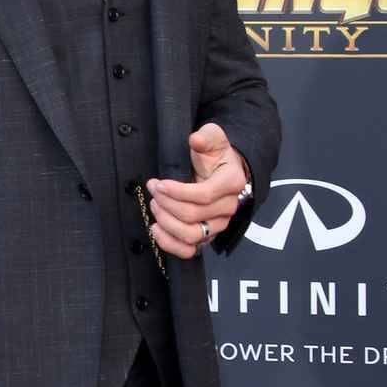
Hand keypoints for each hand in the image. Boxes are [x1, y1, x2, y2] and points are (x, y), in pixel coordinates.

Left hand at [145, 124, 248, 258]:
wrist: (220, 170)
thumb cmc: (215, 155)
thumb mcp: (213, 137)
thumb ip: (206, 136)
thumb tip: (195, 140)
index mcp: (232, 182)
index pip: (204, 195)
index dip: (177, 192)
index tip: (159, 183)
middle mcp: (228, 208)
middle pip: (192, 215)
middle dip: (166, 203)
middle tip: (153, 190)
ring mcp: (218, 225)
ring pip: (190, 235)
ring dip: (166, 222)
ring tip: (155, 205)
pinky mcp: (206, 236)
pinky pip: (188, 250)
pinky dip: (169, 243)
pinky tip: (156, 229)